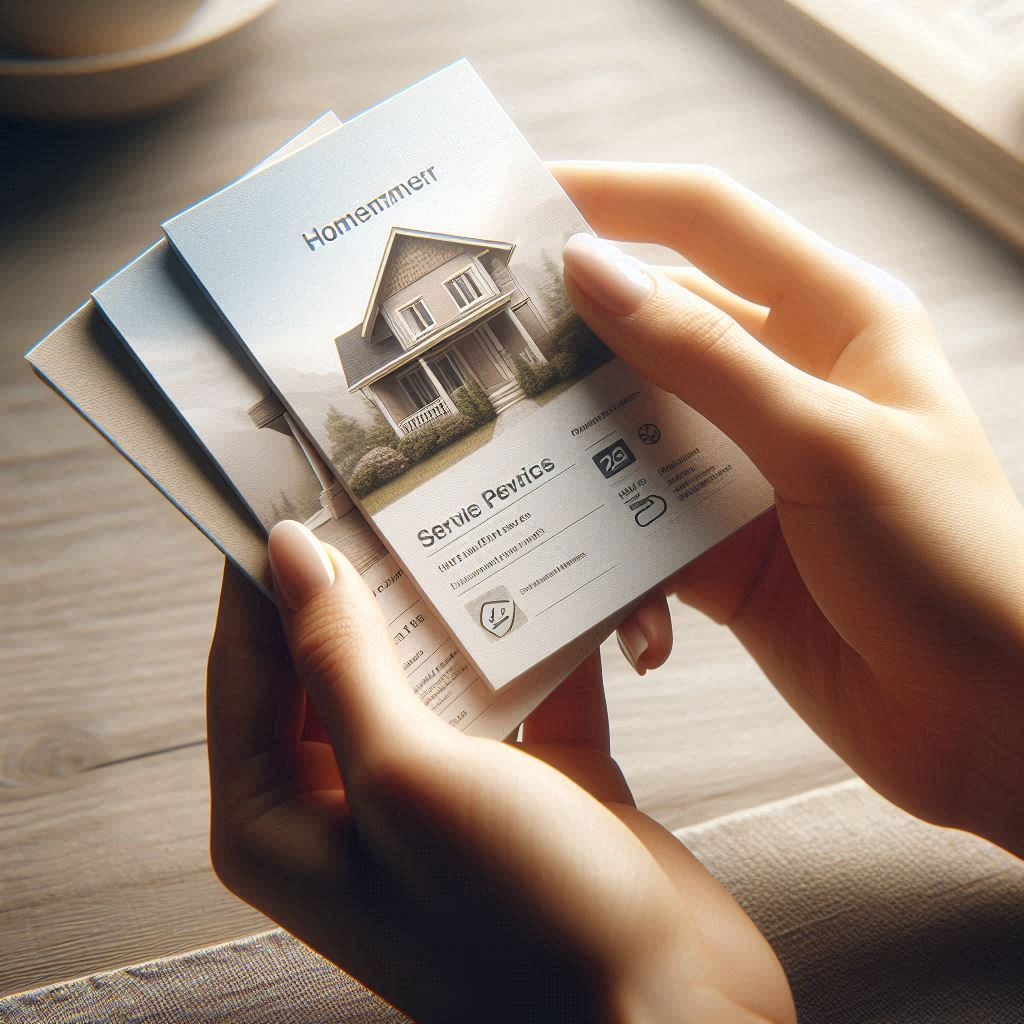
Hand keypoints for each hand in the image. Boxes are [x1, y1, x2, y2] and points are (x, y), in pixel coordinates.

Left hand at [207, 532, 793, 1023]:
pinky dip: (534, 636)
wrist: (669, 1011)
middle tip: (391, 480)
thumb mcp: (404, 775)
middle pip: (339, 653)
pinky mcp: (527, 776)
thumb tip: (288, 554)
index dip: (263, 570)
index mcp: (284, 818)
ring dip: (454, 597)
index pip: (246, 661)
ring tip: (470, 509)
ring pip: (432, 660)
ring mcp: (444, 786)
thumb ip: (341, 657)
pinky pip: (517, 682)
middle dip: (366, 572)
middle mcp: (354, 799)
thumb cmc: (520, 923)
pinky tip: (555, 577)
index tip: (288, 481)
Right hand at [556, 162, 1023, 854]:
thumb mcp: (826, 444)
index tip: (520, 198)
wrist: (990, 719)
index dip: (613, 197)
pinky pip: (636, 520)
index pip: (706, 222)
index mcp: (835, 319)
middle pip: (652, 327)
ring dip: (575, 447)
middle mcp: (786, 382)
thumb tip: (592, 270)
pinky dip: (604, 539)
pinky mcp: (723, 545)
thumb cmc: (952, 565)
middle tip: (477, 343)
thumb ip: (703, 357)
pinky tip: (584, 570)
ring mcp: (749, 468)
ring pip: (632, 429)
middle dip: (568, 334)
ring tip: (503, 456)